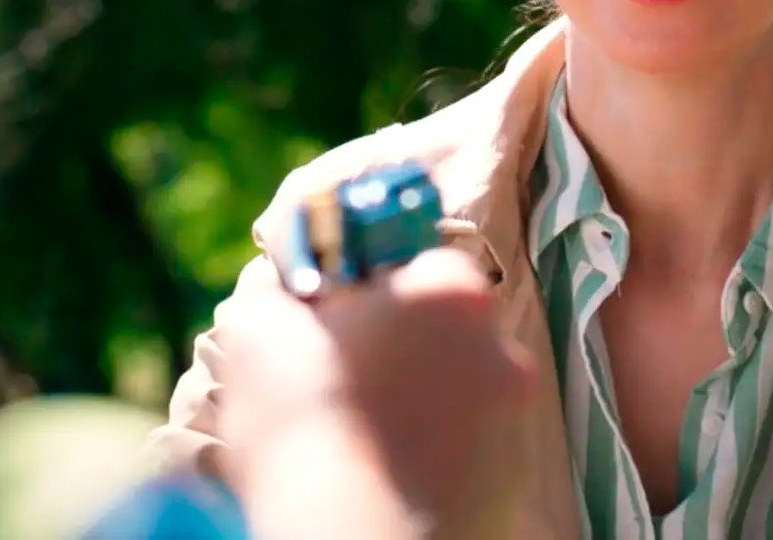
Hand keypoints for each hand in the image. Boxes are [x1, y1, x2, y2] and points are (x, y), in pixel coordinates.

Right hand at [219, 248, 533, 538]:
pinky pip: (465, 452)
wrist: (351, 537)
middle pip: (442, 328)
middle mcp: (503, 347)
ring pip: (456, 392)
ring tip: (358, 438)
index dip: (366, 287)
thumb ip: (278, 283)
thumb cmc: (304, 419)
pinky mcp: (511, 484)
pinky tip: (382, 474)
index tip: (336, 316)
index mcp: (452, 288)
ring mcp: (514, 419)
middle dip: (396, 347)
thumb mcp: (258, 326)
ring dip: (415, 404)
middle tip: (339, 381)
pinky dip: (430, 458)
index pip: (414, 260)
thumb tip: (281, 276)